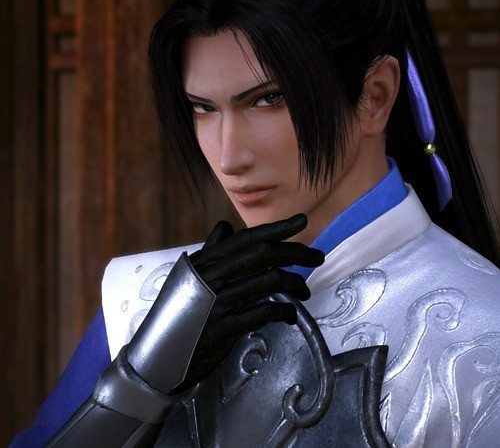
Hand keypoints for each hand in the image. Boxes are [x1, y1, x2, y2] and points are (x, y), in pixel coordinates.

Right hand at [173, 213, 323, 392]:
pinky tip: (290, 314)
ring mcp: (217, 301)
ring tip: (304, 290)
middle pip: (263, 254)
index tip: (302, 221)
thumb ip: (210, 252)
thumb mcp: (188, 277)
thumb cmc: (177, 315)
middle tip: (317, 257)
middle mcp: (211, 276)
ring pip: (269, 281)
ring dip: (295, 283)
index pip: (246, 238)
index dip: (277, 228)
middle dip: (296, 252)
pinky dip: (285, 310)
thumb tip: (226, 227)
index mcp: (204, 261)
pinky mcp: (224, 327)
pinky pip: (266, 311)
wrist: (155, 358)